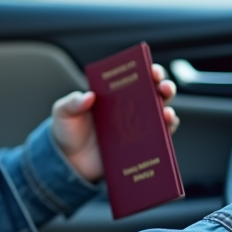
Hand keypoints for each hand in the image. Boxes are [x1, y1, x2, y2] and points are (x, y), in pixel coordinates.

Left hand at [51, 63, 179, 182]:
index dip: (148, 71)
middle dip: (164, 87)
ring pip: (161, 116)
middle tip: (164, 87)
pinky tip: (164, 135)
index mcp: (113, 95)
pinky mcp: (138, 148)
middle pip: (154, 94)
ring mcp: (136, 129)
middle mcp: (129, 109)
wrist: (68, 162)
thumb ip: (72, 103)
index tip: (152, 70)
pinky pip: (158, 141)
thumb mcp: (63, 112)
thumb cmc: (67, 131)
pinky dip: (165, 137)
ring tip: (167, 113)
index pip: (135, 78)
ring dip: (169, 112)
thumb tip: (88, 97)